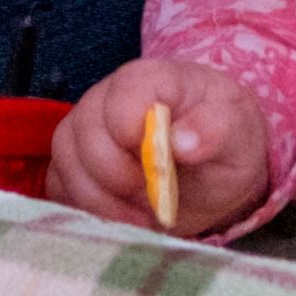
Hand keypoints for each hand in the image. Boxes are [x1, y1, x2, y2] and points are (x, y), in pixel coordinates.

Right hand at [49, 56, 272, 236]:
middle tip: (153, 197)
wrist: (210, 165)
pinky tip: (123, 218)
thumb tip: (181, 141)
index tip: (159, 166)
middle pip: (85, 133)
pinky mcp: (71, 165)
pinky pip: (59, 188)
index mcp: (151, 78)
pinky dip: (88, 211)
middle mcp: (106, 97)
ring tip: (143, 214)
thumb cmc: (223, 139)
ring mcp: (83, 130)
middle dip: (118, 176)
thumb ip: (214, 128)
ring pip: (66, 163)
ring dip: (102, 200)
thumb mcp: (236, 132)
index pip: (123, 95)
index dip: (134, 135)